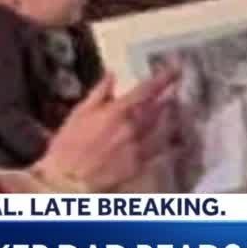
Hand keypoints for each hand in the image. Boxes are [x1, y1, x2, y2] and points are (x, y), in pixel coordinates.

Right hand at [35, 70, 179, 190]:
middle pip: (160, 108)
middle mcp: (133, 127)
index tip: (176, 69)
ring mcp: (139, 147)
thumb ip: (99, 93)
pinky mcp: (140, 166)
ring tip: (176, 112)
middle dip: (170, 97)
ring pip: (165, 129)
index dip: (164, 77)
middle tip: (176, 91)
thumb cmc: (68, 144)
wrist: (67, 178)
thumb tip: (112, 74)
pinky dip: (173, 146)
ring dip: (172, 118)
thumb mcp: (80, 113)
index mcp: (118, 111)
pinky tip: (179, 143)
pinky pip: (163, 153)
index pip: (147, 89)